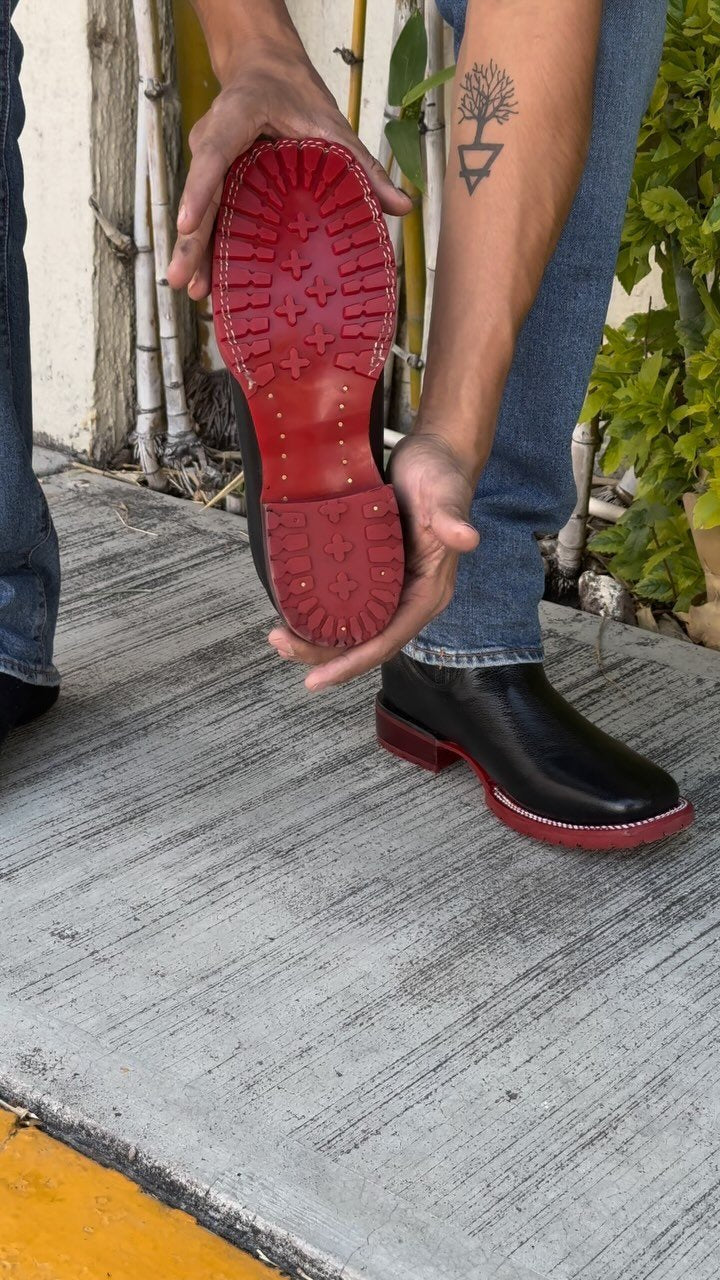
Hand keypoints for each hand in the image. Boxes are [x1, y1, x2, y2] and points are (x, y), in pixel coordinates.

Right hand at [167, 35, 411, 299]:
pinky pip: (209, 213)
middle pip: (200, 195)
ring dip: (194, 251)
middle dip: (191, 240)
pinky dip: (207, 244)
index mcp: (235, 117)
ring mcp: (208, 162)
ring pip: (199, 209)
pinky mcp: (213, 181)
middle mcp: (212, 140)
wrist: (264, 69)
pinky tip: (208, 281)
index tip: (189, 223)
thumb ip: (364, 165)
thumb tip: (403, 206)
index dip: (199, 192)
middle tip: (182, 280)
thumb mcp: (332, 124)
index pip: (214, 156)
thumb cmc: (294, 93)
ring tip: (192, 290)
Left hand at [268, 433, 480, 690]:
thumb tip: (467, 537)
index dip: (351, 663)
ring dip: (316, 636)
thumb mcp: (445, 492)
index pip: (387, 640)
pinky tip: (292, 608)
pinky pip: (345, 601)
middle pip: (364, 641)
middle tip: (280, 646)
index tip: (315, 679)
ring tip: (278, 636)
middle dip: (323, 654)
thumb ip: (452, 516)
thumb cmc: (441, 474)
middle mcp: (408, 596)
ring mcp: (390, 586)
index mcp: (428, 592)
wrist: (434, 453)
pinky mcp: (374, 571)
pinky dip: (319, 610)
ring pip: (351, 626)